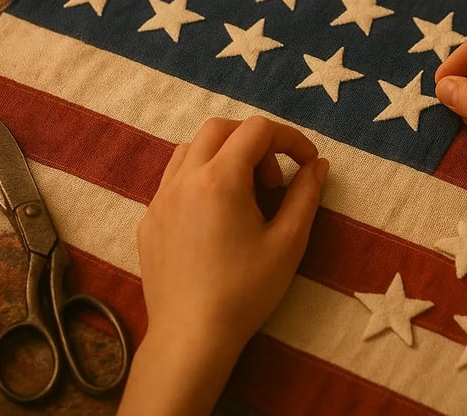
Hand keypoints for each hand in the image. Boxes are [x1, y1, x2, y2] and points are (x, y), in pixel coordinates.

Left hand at [137, 115, 327, 351]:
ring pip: (191, 148)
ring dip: (223, 154)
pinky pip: (173, 178)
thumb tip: (317, 164)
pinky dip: (200, 177)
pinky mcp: (148, 219)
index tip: (307, 163)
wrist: (191, 338)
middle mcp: (185, 178)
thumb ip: (305, 194)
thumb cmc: (245, 291)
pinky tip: (214, 214)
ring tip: (243, 192)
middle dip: (254, 140)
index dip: (289, 139)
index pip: (257, 131)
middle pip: (220, 128)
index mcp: (221, 178)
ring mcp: (160, 197)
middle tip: (272, 179)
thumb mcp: (288, 242)